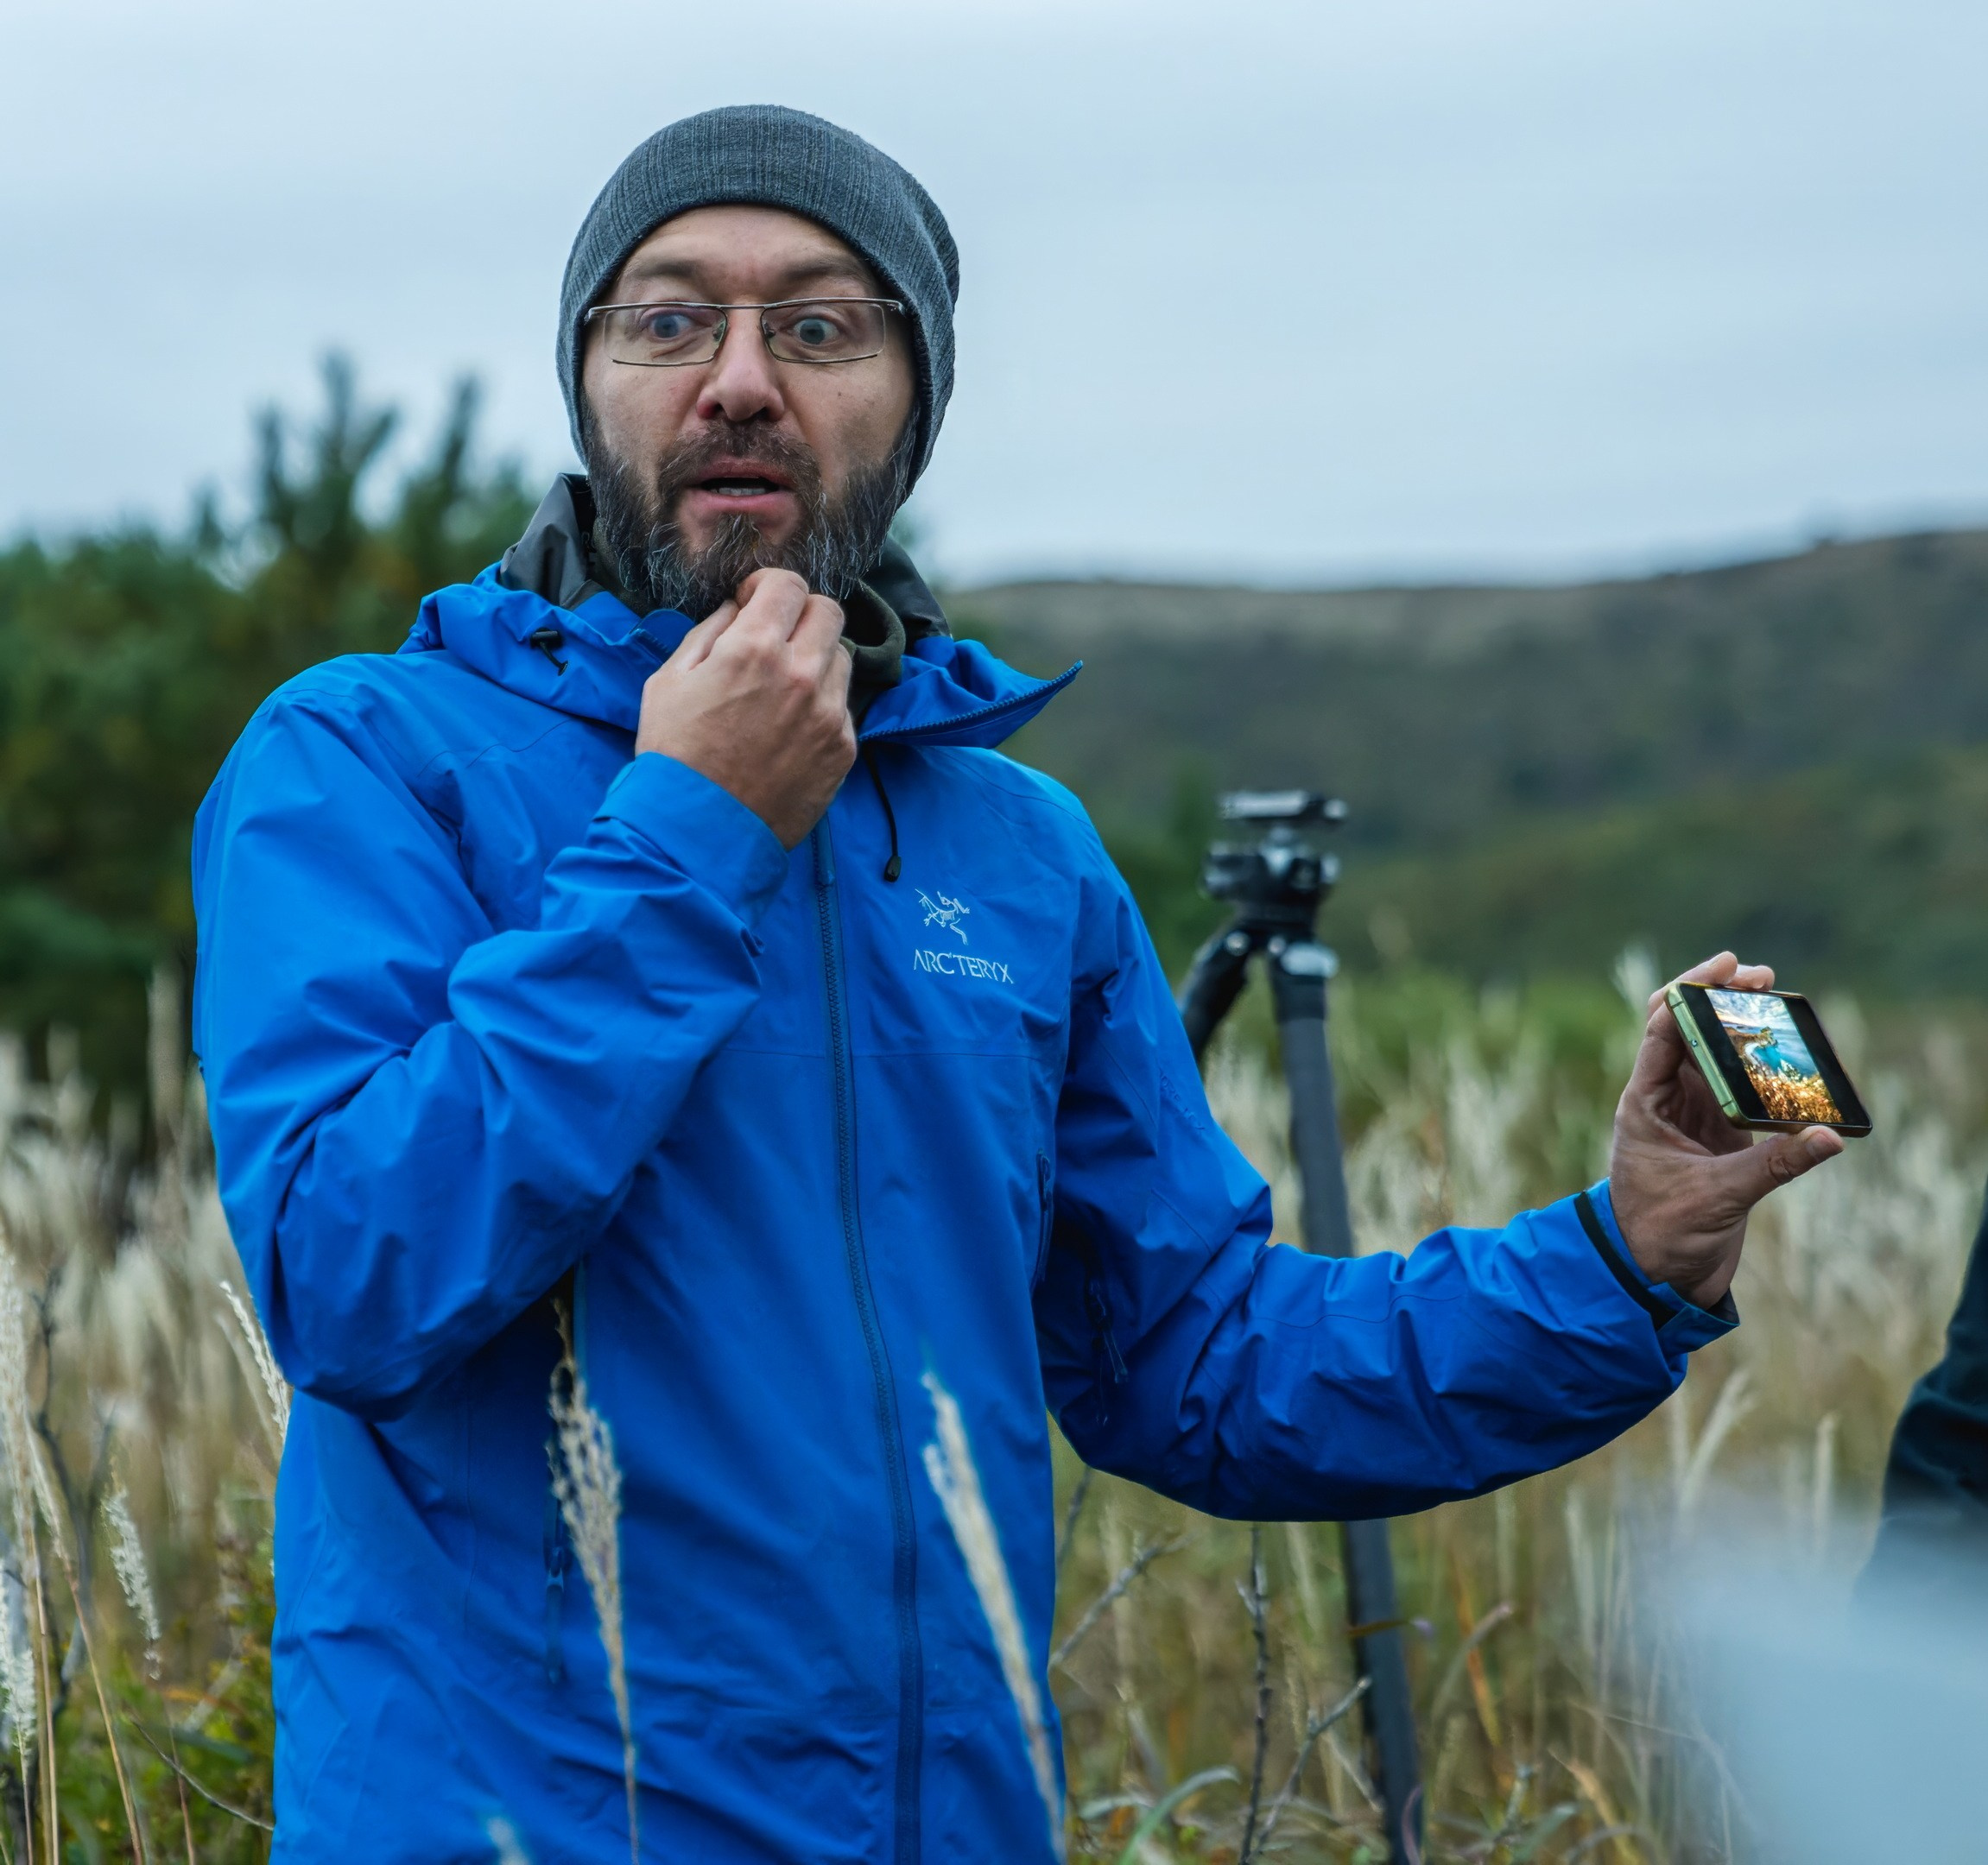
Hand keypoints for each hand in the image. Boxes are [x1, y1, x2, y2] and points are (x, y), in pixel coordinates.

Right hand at [633, 569, 854, 847]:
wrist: (699, 833)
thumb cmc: (674, 756)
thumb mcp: (669, 680)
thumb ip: (710, 632)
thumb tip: (740, 609)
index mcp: (754, 648)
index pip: (789, 584)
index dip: (768, 587)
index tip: (755, 602)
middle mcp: (801, 674)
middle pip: (828, 612)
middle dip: (800, 614)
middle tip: (775, 637)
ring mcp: (828, 714)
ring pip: (841, 657)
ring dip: (814, 659)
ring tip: (780, 688)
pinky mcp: (843, 749)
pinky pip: (842, 705)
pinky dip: (820, 705)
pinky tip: (788, 728)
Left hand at [1608, 951, 1842, 1307]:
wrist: (1656, 1276)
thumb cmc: (1663, 1235)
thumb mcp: (1719, 1198)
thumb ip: (1774, 1167)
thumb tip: (1830, 1139)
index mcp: (1645, 1104)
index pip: (1662, 1031)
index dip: (1690, 993)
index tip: (1725, 968)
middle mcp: (1665, 1101)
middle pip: (1687, 1031)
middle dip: (1719, 998)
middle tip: (1760, 975)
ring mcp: (1691, 1114)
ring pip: (1714, 1054)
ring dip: (1741, 1027)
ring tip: (1775, 1000)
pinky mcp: (1717, 1134)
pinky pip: (1739, 1087)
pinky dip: (1760, 1066)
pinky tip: (1788, 1052)